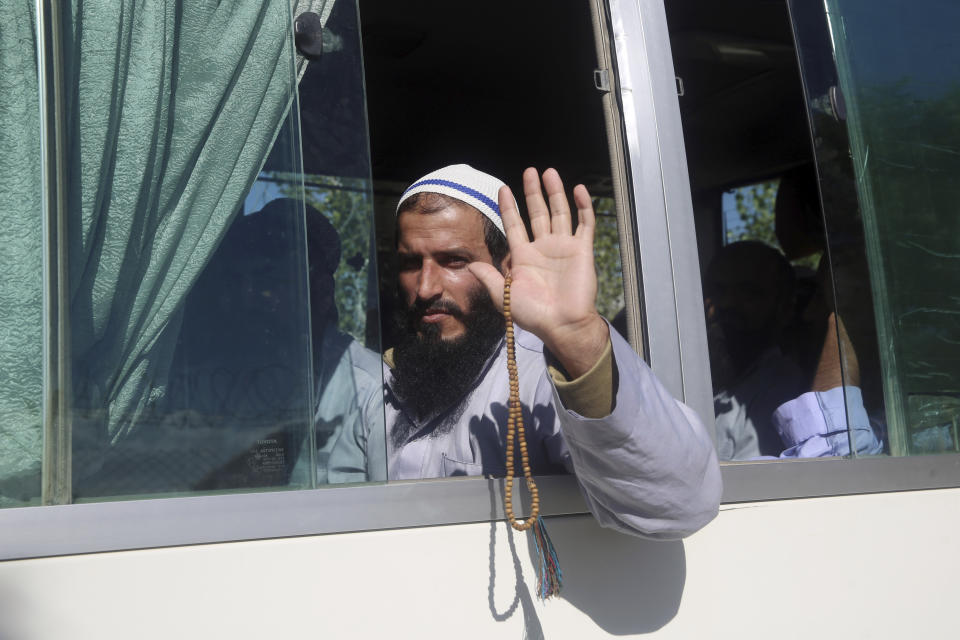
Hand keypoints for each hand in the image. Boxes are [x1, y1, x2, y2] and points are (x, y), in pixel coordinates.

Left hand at [469, 167, 609, 377]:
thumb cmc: (533, 314)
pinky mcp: (582, 250)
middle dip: (533, 192)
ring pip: (560, 213)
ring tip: (549, 173)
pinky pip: (584, 224)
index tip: (502, 189)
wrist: (561, 325)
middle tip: (530, 171)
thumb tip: (469, 265)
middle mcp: (543, 248)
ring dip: (555, 192)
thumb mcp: (503, 295)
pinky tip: (578, 189)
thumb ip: (488, 277)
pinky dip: (583, 206)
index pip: (514, 224)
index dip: (508, 207)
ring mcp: (564, 247)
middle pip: (537, 213)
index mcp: (524, 256)